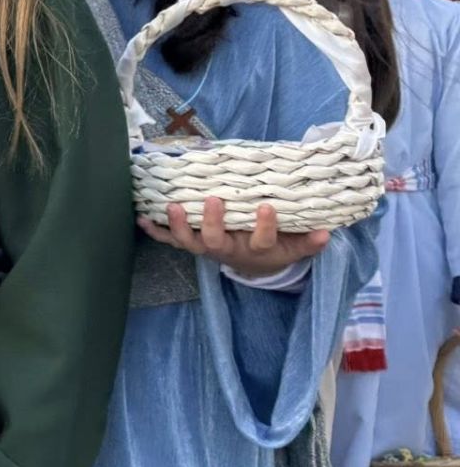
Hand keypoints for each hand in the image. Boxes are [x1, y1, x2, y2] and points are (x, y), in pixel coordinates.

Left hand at [138, 198, 328, 278]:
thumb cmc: (275, 249)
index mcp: (255, 250)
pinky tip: (140, 218)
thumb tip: (326, 233)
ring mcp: (206, 248)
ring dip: (178, 225)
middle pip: (215, 241)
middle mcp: (227, 250)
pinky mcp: (191, 244)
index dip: (263, 226)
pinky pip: (169, 240)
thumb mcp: (295, 248)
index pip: (261, 241)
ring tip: (172, 206)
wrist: (254, 266)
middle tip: (213, 199)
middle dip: (212, 222)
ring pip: (188, 242)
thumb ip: (308, 242)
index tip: (265, 207)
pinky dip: (155, 230)